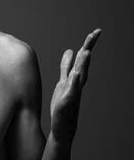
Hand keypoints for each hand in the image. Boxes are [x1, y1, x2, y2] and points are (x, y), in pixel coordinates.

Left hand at [50, 29, 101, 143]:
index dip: (89, 44)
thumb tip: (70, 50)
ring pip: (80, 76)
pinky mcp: (66, 102)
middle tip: (95, 34)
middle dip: (89, 48)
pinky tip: (76, 73)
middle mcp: (77, 84)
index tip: (96, 31)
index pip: (83, 58)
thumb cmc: (64, 104)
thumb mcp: (63, 81)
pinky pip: (71, 91)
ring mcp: (73, 92)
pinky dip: (74, 82)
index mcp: (76, 77)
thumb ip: (66, 67)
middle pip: (84, 63)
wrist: (63, 127)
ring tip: (86, 51)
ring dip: (83, 64)